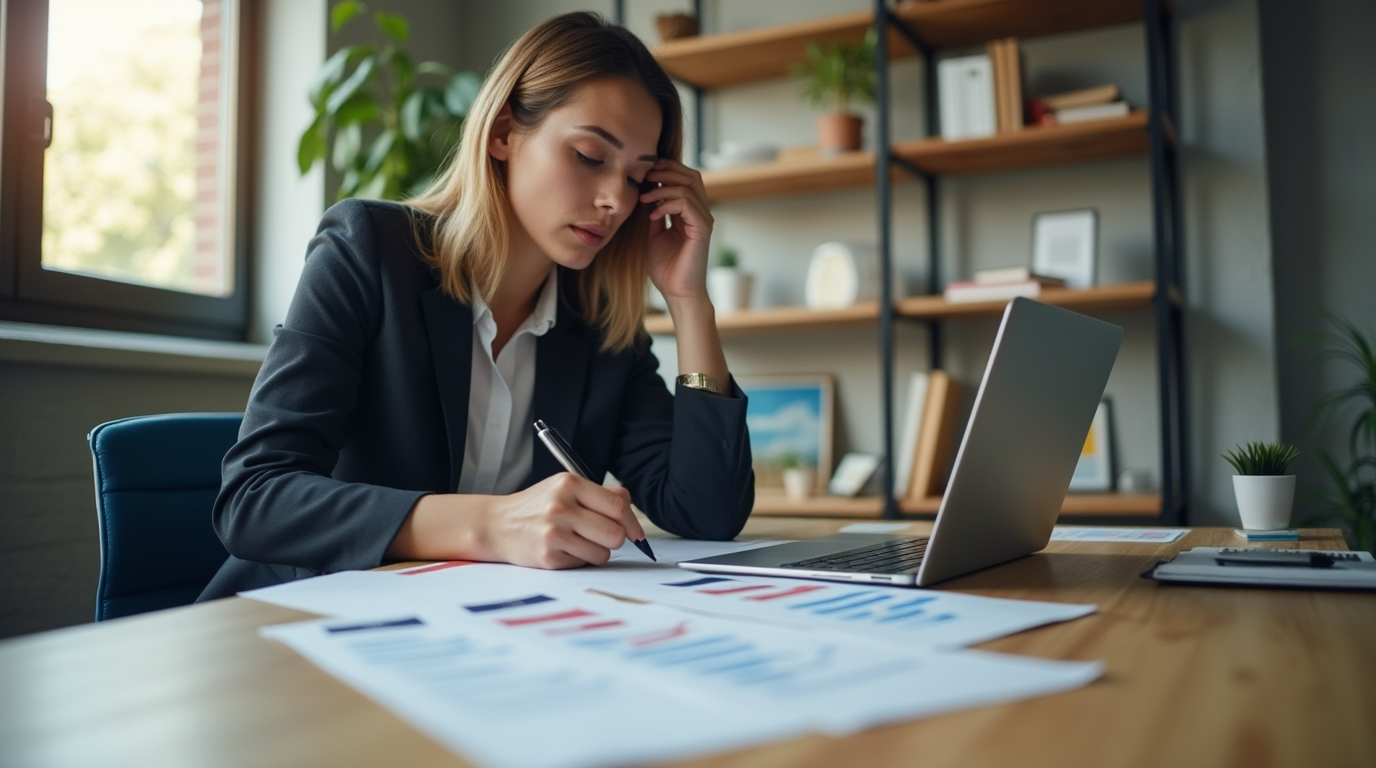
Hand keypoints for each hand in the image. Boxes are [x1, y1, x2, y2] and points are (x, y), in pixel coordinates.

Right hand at [478, 474, 645, 568]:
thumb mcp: (565, 488)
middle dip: (615, 539)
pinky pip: (584, 564)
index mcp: (569, 484)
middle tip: (600, 535)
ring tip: (577, 541)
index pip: (618, 506)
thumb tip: (630, 508)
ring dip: (597, 551)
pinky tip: (563, 549)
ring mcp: (554, 533)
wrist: (497, 525)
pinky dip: (580, 559)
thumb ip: (600, 494)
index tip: (636, 533)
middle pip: (616, 534)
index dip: (632, 522)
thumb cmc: (538, 506)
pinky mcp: (549, 557)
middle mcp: (561, 507)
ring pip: (603, 553)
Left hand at [640, 157, 713, 307]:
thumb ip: (655, 214)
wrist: (676, 292)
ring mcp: (703, 220)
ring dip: (662, 188)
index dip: (667, 170)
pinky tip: (653, 214)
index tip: (645, 173)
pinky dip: (667, 204)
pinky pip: (687, 204)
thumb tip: (646, 194)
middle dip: (667, 171)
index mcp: (690, 213)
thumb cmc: (667, 268)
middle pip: (692, 176)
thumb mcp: (655, 235)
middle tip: (646, 176)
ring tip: (644, 197)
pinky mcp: (702, 230)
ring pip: (688, 187)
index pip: (685, 179)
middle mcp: (700, 214)